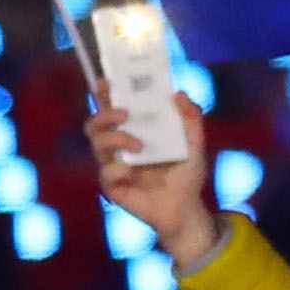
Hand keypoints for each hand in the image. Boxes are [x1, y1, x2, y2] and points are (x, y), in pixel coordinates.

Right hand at [87, 96, 223, 268]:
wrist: (185, 208)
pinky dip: (119, 169)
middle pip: (95, 123)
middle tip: (126, 114)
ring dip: (117, 139)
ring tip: (140, 146)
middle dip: (105, 113)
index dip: (105, 93)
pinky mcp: (111, 185)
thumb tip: (179, 94)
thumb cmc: (186, 174)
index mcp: (135, 131)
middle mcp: (119, 145)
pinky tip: (134, 174)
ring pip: (97, 143)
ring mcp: (112, 164)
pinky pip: (106, 171)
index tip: (106, 81)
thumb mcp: (195, 145)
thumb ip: (191, 119)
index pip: (114, 108)